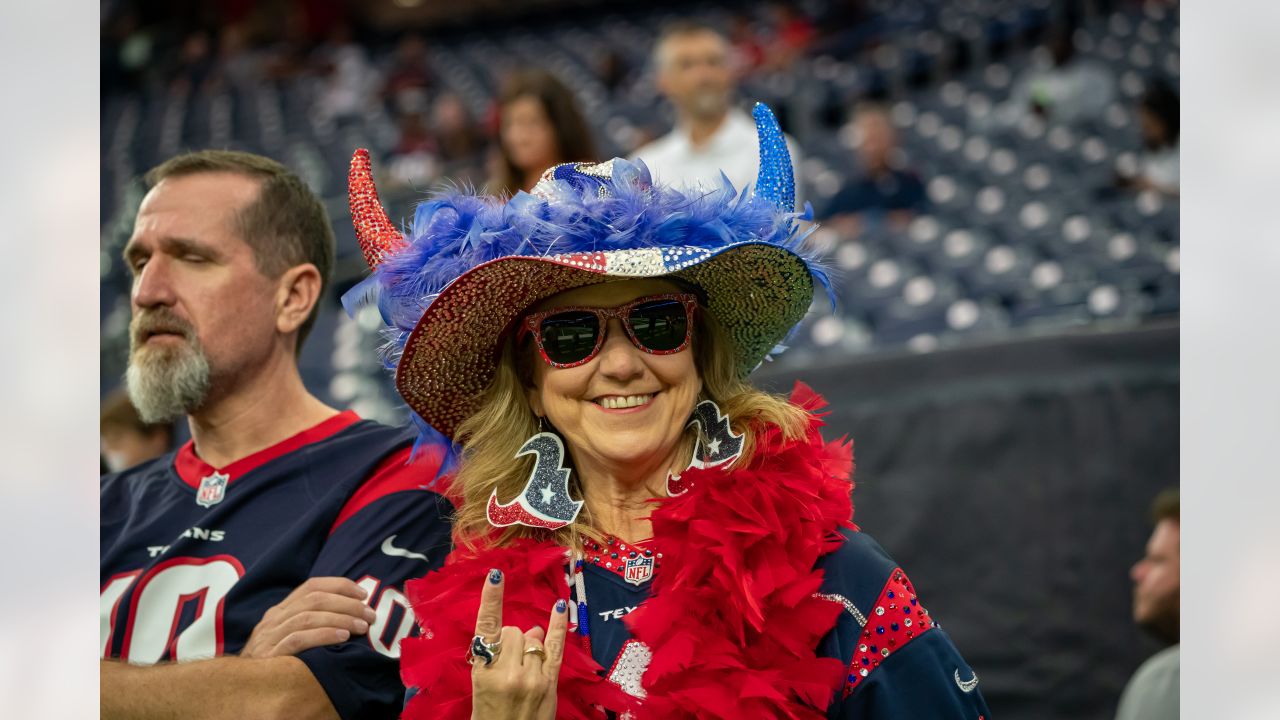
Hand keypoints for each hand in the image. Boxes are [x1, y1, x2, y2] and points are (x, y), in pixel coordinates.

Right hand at [241, 577, 376, 657]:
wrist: (241, 686)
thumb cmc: (276, 661)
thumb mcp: (290, 636)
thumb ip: (313, 623)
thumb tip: (352, 615)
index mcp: (281, 610)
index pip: (312, 586)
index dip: (340, 585)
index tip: (363, 594)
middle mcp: (274, 619)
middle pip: (314, 599)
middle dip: (347, 604)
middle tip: (369, 615)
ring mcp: (270, 636)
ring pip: (308, 617)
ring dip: (340, 619)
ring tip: (362, 627)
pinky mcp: (269, 655)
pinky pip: (299, 640)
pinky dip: (323, 636)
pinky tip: (342, 638)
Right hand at [469, 569, 568, 719]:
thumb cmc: (488, 715)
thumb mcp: (480, 687)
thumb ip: (498, 656)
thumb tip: (529, 629)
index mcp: (483, 672)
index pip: (487, 628)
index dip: (491, 600)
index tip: (495, 576)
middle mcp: (508, 671)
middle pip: (513, 631)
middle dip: (510, 640)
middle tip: (506, 663)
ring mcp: (531, 676)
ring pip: (532, 638)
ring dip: (527, 645)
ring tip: (520, 667)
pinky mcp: (550, 683)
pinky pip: (556, 647)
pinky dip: (559, 626)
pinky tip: (560, 607)